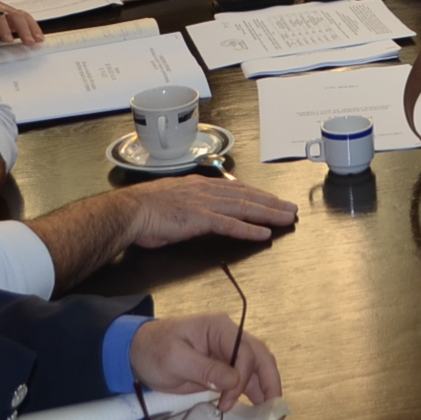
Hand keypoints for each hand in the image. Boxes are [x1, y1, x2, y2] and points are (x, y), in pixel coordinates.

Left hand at [0, 0, 43, 45]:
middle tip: (30, 42)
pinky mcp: (10, 20)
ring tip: (39, 40)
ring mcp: (5, 13)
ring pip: (22, 17)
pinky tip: (38, 38)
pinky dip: (32, 29)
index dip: (4, 28)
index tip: (9, 40)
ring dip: (32, 28)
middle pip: (14, 15)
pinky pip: (24, 22)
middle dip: (24, 28)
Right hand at [112, 175, 297, 247]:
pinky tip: (263, 233)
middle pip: (247, 196)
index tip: (273, 199)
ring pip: (244, 208)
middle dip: (271, 203)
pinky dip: (248, 229)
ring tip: (286, 218)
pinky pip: (230, 225)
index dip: (258, 195)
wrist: (130, 211)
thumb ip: (191, 204)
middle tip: (290, 208)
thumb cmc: (145, 209)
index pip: (236, 189)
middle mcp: (206, 191)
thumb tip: (198, 210)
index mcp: (200, 186)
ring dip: (268, 214)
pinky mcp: (200, 219)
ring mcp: (204, 204)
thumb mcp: (173, 200)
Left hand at [131, 313, 283, 408]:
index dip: (242, 378)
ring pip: (257, 372)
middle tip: (276, 414)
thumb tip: (232, 382)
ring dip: (267, 395)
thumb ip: (204, 369)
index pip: (245, 351)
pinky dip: (254, 398)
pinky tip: (261, 416)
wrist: (138, 353)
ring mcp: (228, 355)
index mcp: (220, 328)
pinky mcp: (223, 371)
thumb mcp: (174, 358)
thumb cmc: (153, 349)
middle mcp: (230, 339)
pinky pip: (245, 382)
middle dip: (271, 386)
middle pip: (261, 359)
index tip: (227, 401)